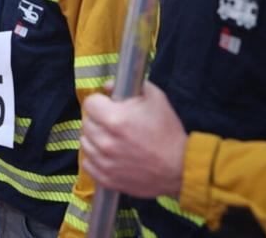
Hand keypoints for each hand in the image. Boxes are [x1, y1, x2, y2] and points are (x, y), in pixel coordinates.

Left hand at [80, 81, 186, 198]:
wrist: (180, 168)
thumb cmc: (168, 132)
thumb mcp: (156, 98)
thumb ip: (132, 86)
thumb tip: (108, 86)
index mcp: (115, 119)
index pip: (90, 103)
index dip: (100, 101)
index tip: (107, 105)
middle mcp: (105, 141)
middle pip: (86, 123)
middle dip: (98, 119)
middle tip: (113, 123)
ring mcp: (104, 162)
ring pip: (85, 142)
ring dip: (95, 138)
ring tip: (112, 139)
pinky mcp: (106, 178)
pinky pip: (87, 163)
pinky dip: (95, 158)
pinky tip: (109, 155)